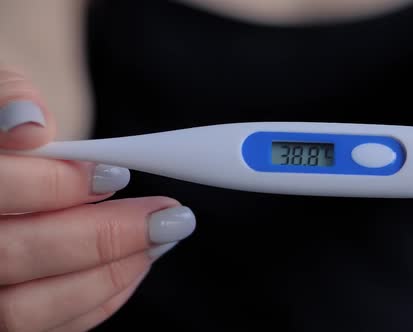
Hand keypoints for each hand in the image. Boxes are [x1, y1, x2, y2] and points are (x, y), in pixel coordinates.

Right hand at [0, 66, 195, 331]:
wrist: (5, 171)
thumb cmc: (5, 136)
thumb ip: (10, 97)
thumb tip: (32, 124)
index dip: (55, 185)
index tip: (115, 175)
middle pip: (14, 255)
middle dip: (102, 236)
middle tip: (165, 214)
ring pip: (26, 307)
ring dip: (107, 274)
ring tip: (159, 239)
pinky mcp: (1, 317)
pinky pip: (46, 328)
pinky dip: (98, 299)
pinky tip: (135, 264)